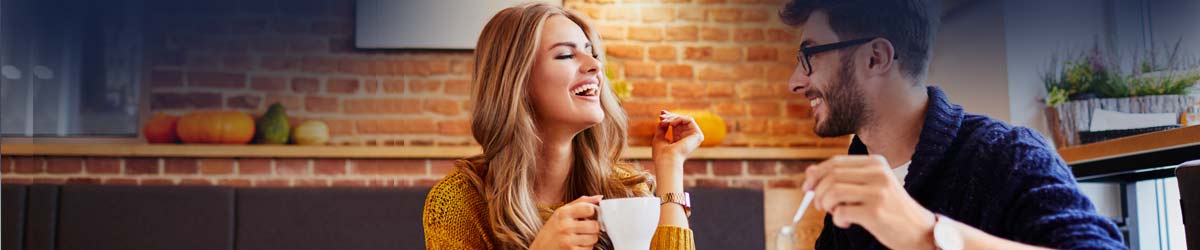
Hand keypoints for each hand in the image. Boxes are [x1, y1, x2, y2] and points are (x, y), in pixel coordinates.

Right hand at [530, 195, 603, 249]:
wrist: (539, 249)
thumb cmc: (551, 230)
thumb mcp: (561, 212)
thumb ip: (581, 203)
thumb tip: (599, 198)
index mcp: (563, 213)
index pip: (589, 208)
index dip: (593, 212)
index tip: (590, 215)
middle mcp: (565, 226)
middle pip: (594, 226)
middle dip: (593, 228)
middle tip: (586, 229)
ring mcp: (568, 240)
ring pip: (594, 238)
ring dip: (590, 239)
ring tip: (580, 238)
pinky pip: (589, 249)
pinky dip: (586, 248)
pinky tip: (577, 245)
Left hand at [651, 110, 703, 165]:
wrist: (666, 159)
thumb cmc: (661, 152)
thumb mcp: (659, 137)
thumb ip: (663, 127)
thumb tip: (664, 118)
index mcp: (680, 140)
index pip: (677, 125)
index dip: (670, 117)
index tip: (661, 113)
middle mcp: (688, 139)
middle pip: (681, 121)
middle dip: (670, 116)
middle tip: (661, 116)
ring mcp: (694, 138)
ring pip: (684, 119)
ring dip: (672, 118)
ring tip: (663, 122)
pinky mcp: (698, 135)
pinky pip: (689, 119)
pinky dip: (679, 119)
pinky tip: (671, 123)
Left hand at [801, 155, 935, 249]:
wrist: (919, 230)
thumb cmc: (890, 208)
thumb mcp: (869, 186)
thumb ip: (842, 177)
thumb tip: (809, 171)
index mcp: (876, 163)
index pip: (836, 162)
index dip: (816, 174)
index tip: (807, 187)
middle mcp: (878, 173)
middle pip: (831, 175)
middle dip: (817, 192)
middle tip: (819, 205)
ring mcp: (877, 192)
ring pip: (832, 192)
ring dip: (825, 205)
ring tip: (834, 213)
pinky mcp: (875, 212)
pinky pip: (840, 212)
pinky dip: (837, 220)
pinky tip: (847, 223)